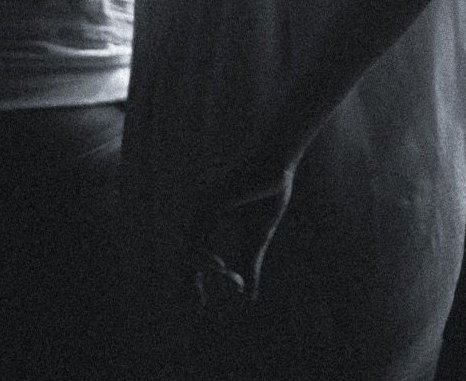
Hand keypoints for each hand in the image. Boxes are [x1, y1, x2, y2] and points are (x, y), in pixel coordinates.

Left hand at [191, 161, 294, 311]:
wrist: (278, 161)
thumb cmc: (269, 191)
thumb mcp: (258, 236)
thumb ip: (250, 263)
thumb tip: (249, 296)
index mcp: (209, 213)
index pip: (195, 248)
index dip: (199, 273)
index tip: (208, 295)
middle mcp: (201, 206)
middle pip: (187, 250)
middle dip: (188, 279)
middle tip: (193, 305)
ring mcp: (204, 201)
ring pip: (192, 246)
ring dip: (198, 272)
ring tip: (207, 291)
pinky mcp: (213, 200)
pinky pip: (203, 234)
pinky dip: (207, 255)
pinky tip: (219, 269)